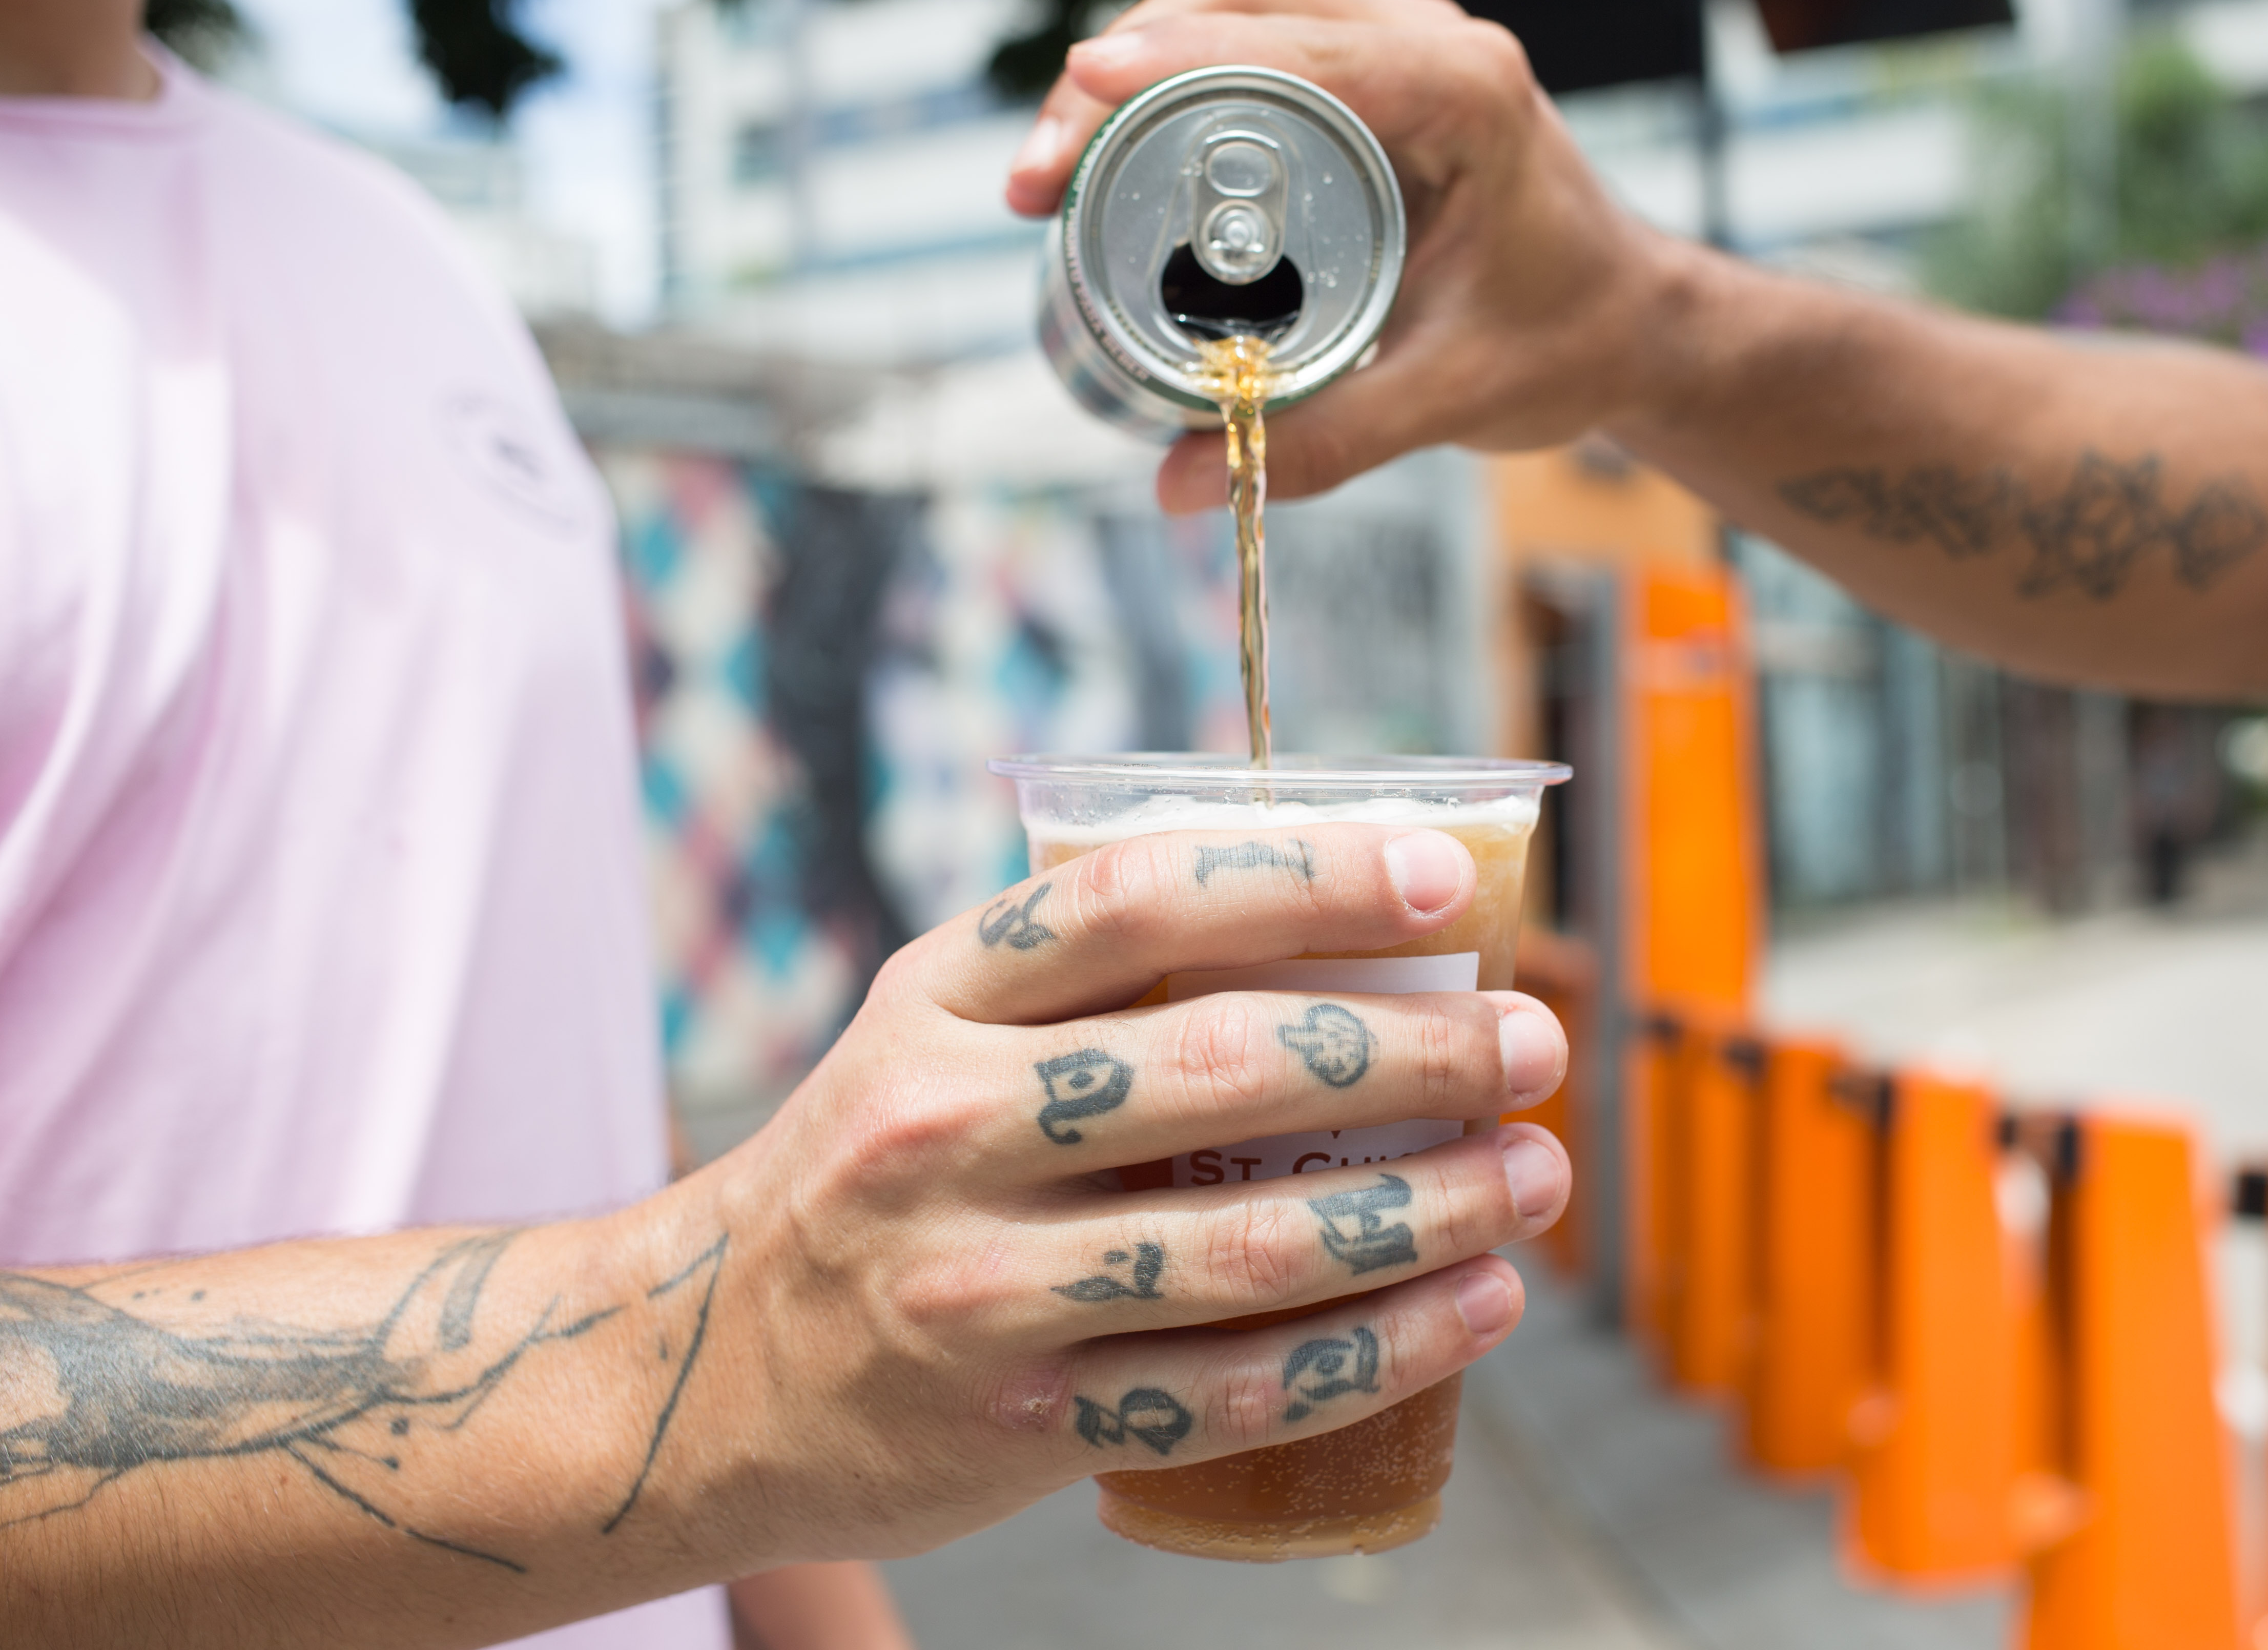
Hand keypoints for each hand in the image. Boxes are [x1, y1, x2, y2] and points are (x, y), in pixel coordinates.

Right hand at [692, 822, 1571, 1564]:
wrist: (698, 1370)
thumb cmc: (875, 1170)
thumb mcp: (932, 1034)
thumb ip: (1087, 988)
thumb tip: (1333, 925)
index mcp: (936, 1000)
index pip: (1136, 903)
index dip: (1301, 875)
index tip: (1439, 877)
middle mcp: (946, 1129)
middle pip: (1224, 1068)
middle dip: (1414, 1051)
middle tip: (1531, 1044)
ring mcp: (978, 1285)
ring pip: (1252, 1244)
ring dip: (1431, 1207)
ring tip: (1539, 1177)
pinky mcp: (1019, 1422)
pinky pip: (1239, 1388)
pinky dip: (1383, 1348)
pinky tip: (1480, 1306)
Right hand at [1004, 0, 1682, 513]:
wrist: (1629, 324)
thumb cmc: (1567, 342)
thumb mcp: (1453, 399)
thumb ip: (1326, 441)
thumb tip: (1178, 482)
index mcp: (1463, 91)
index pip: (1295, 49)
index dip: (1173, 62)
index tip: (1079, 90)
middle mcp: (1424, 46)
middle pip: (1234, 11)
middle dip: (1119, 74)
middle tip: (1040, 174)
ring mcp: (1390, 52)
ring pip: (1227, 19)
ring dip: (1129, 78)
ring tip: (1052, 172)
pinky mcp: (1360, 85)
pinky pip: (1244, 61)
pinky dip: (1168, 98)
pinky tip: (1110, 164)